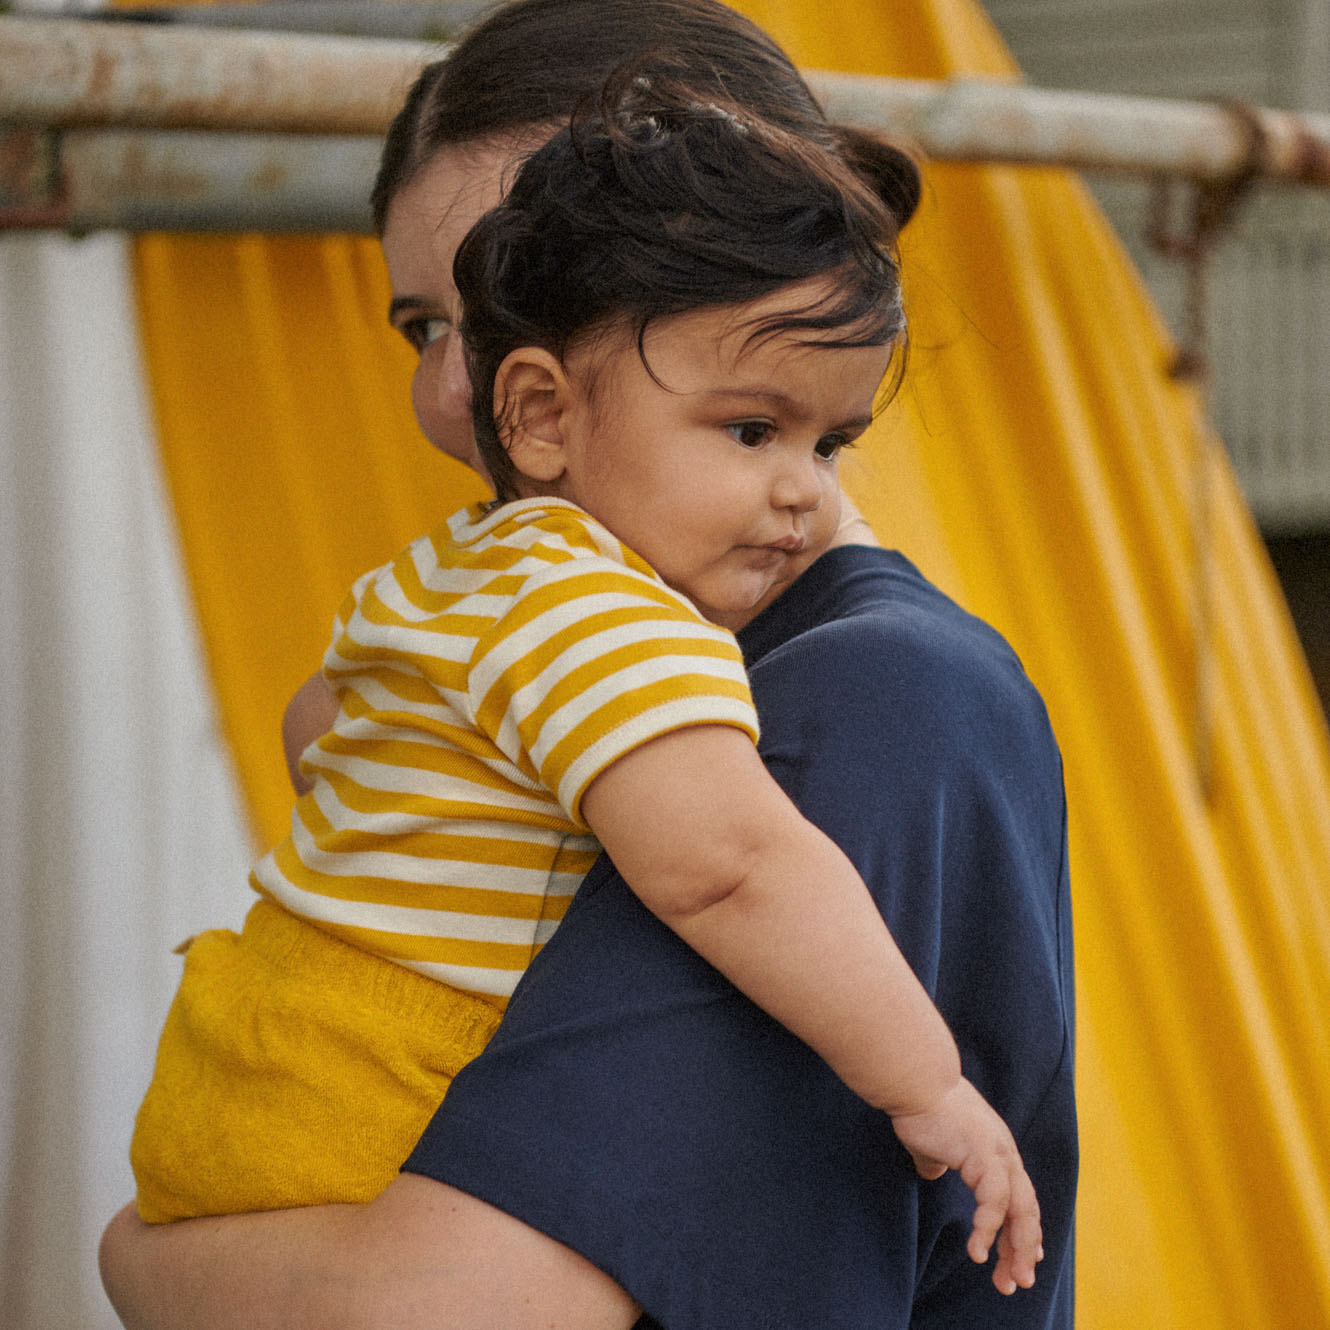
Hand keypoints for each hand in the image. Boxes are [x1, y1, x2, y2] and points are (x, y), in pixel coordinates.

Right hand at [890, 1077, 1042, 1295]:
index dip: (1023, 1228)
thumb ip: (937, 1159)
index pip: (1019, 1196)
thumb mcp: (934, 1142)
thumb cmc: (919, 1105)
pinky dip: (988, 1230)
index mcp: (997, 1149)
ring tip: (1006, 1280)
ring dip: (1015, 1249)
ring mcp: (998, 1154)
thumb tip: (931, 1172)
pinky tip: (976, 1252)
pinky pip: (994, 1203)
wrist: (915, 1078)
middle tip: (1018, 1282)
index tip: (1025, 1258)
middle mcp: (1005, 1153)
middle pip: (1026, 1210)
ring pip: (1019, 1211)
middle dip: (1023, 1249)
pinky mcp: (984, 1156)